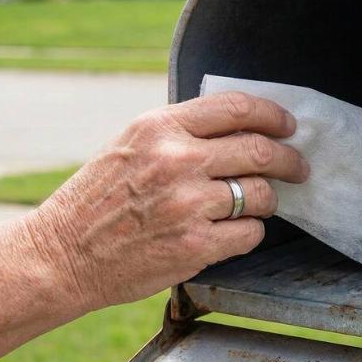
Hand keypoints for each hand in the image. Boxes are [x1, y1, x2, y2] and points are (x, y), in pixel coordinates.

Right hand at [27, 91, 307, 311]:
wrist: (62, 254)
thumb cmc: (98, 198)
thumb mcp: (131, 143)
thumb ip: (181, 131)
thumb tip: (242, 127)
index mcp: (161, 127)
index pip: (237, 107)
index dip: (273, 115)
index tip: (289, 126)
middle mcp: (177, 160)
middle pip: (260, 150)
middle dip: (290, 159)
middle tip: (298, 167)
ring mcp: (188, 204)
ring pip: (261, 194)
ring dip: (269, 199)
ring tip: (262, 203)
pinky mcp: (194, 245)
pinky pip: (250, 233)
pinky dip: (251, 231)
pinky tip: (238, 230)